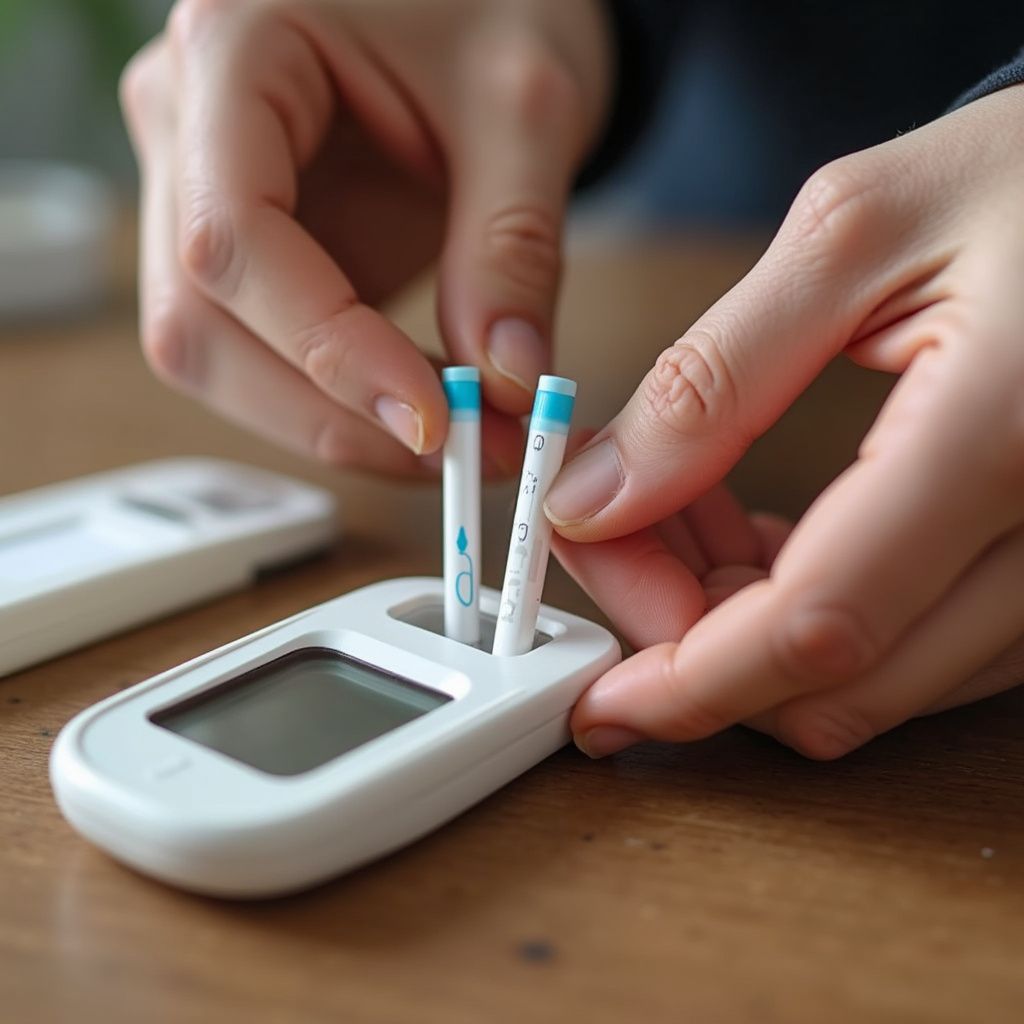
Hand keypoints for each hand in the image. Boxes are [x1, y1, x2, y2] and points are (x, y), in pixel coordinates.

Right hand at [120, 0, 608, 474]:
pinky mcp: (249, 246)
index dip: (329, 351)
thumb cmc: (490, 0)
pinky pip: (262, 351)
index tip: (434, 419)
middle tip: (457, 455)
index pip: (236, 239)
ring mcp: (204, 190)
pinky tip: (424, 410)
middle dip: (328, 413)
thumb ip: (512, 246)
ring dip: (330, 421)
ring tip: (457, 440)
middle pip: (199, 321)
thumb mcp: (526, 106)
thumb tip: (504, 384)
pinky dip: (339, 401)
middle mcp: (187, 128)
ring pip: (215, 353)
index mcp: (231, 52)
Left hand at [548, 84, 1023, 759]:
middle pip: (841, 687)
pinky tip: (761, 536)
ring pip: (873, 682)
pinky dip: (809, 617)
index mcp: (1004, 433)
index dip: (689, 682)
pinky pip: (917, 648)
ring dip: (745, 632)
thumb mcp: (848, 236)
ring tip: (685, 514)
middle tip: (618, 548)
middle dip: (695, 650)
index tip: (600, 698)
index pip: (819, 624)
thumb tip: (594, 499)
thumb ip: (710, 382)